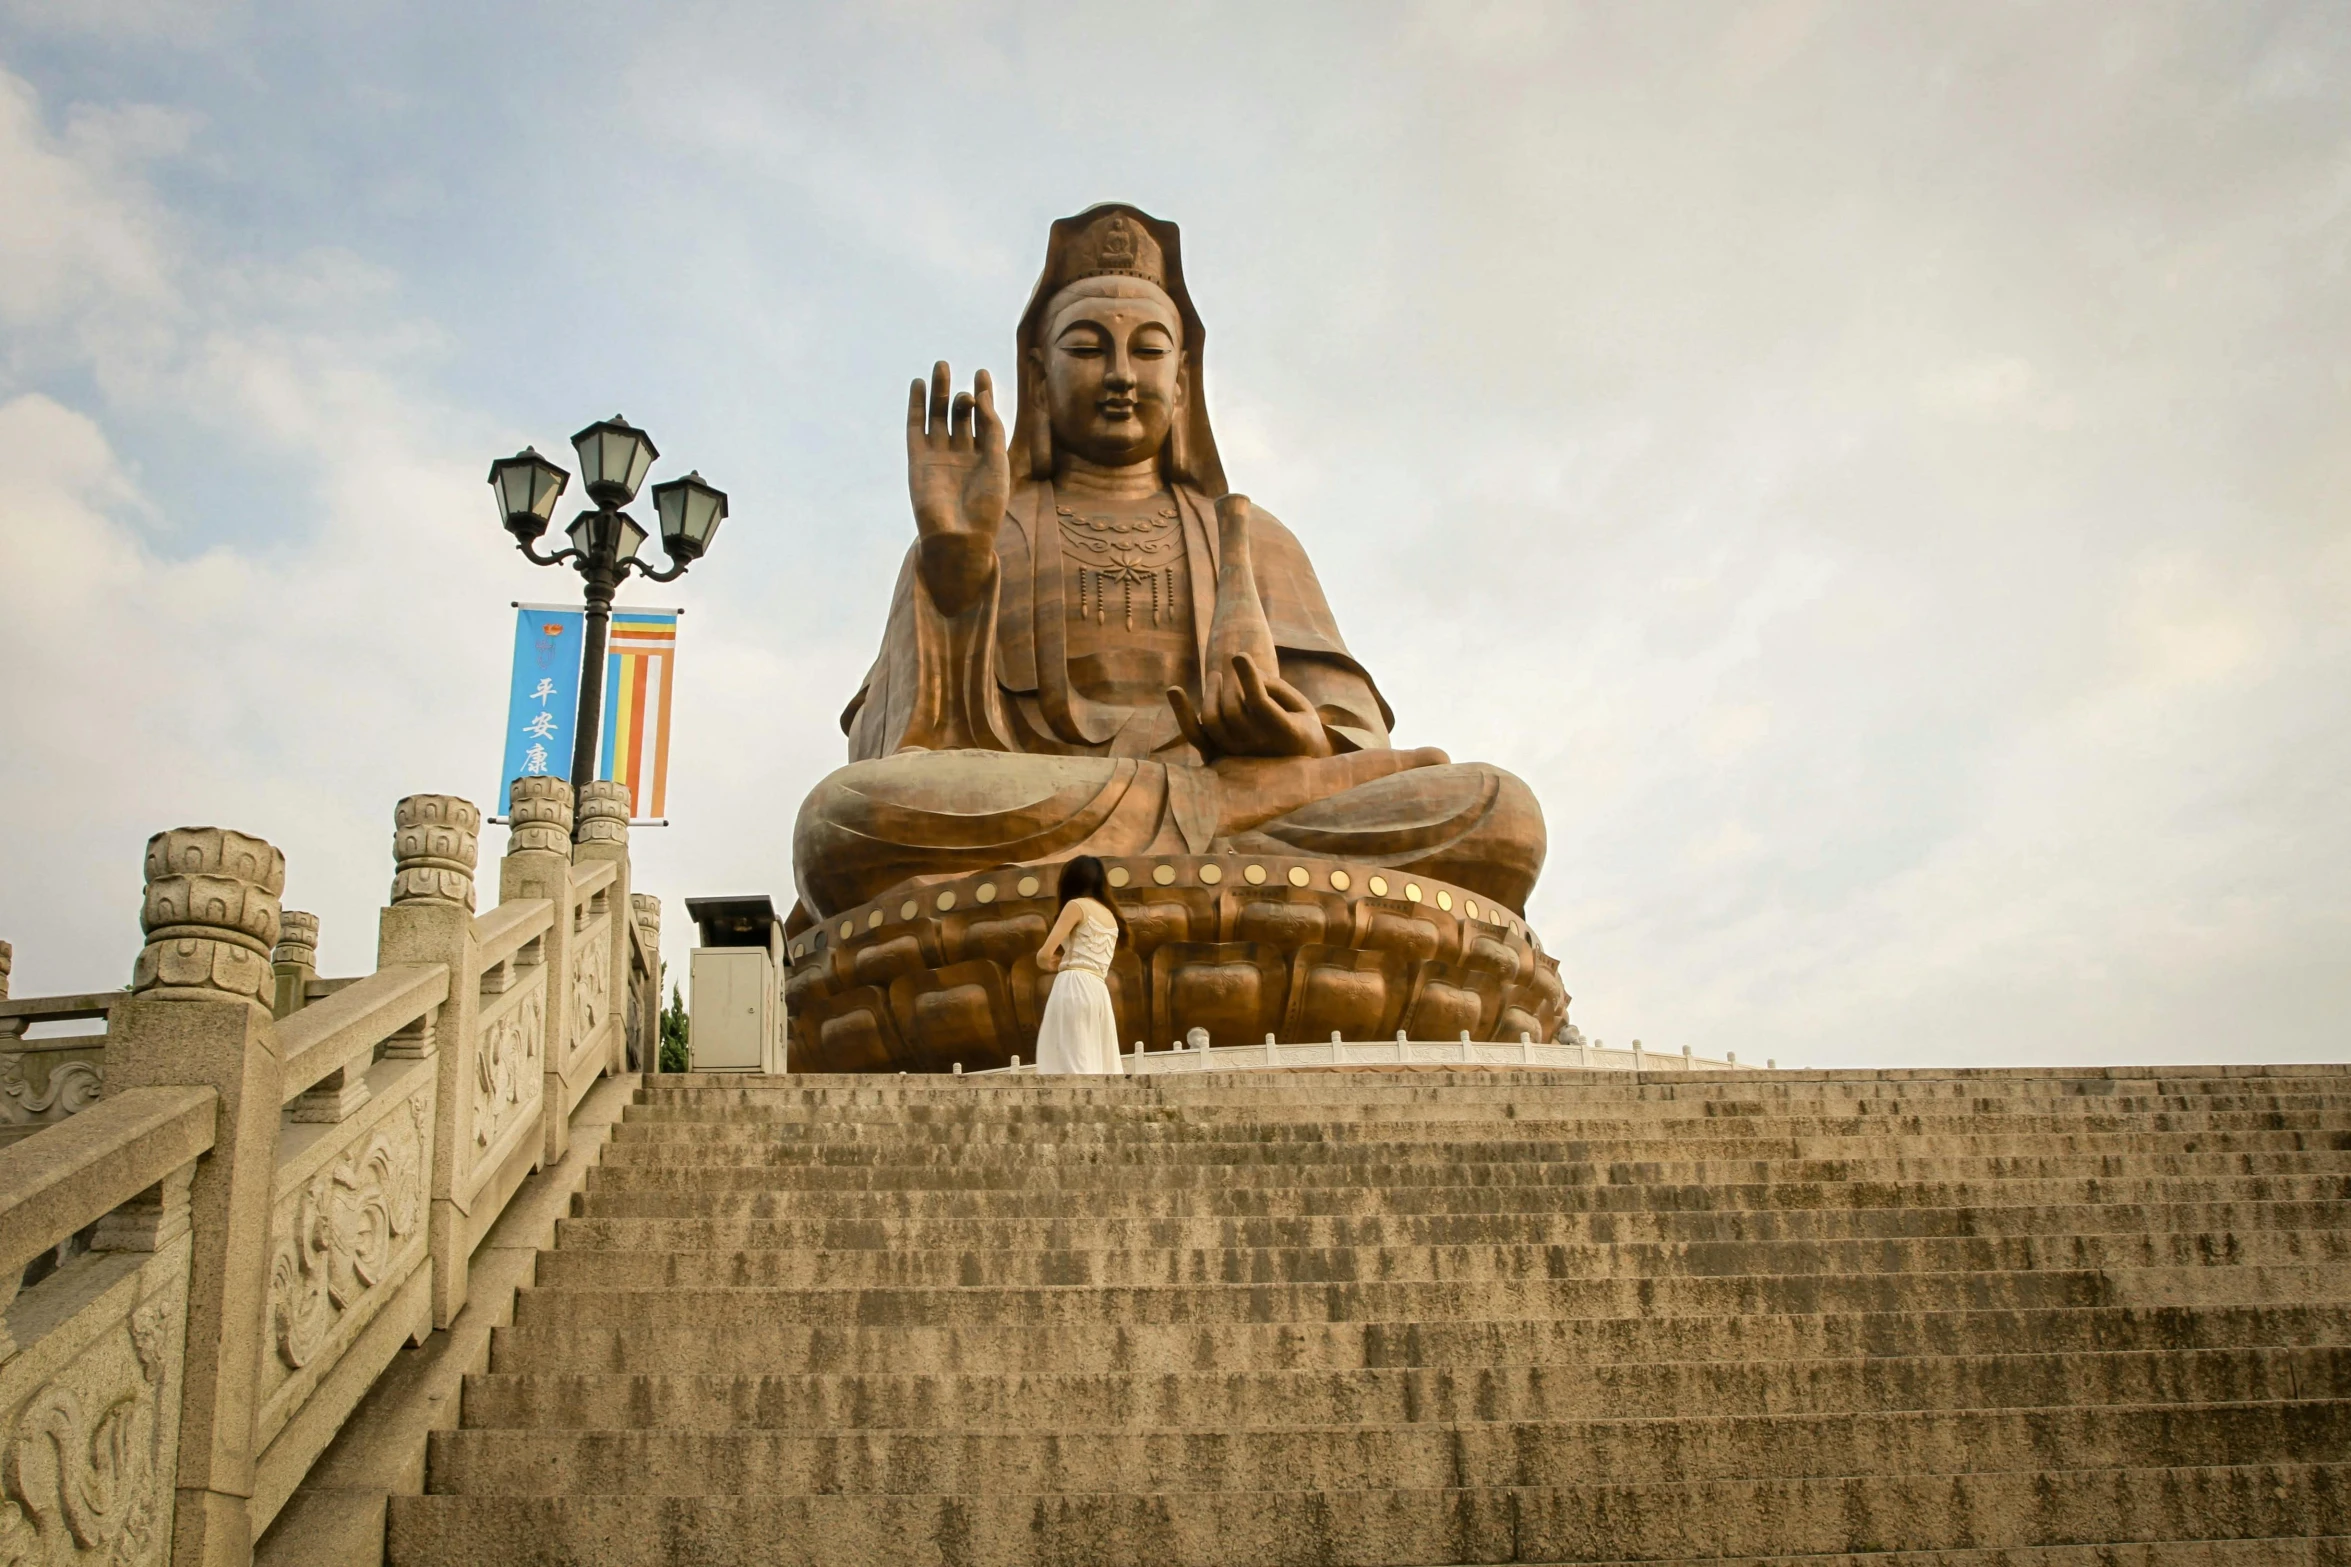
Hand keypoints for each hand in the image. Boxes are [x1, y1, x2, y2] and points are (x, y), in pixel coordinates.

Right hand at [907, 361, 1008, 545]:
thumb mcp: (997, 460)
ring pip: (938, 417)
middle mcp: (961, 454)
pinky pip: (916, 428)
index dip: (983, 395)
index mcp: (985, 456)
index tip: (982, 373)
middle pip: (960, 415)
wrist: (961, 535)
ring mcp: (939, 456)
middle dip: (959, 392)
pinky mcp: (919, 460)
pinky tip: (918, 385)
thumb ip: (991, 427)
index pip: (983, 418)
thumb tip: (981, 394)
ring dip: (939, 392)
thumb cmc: (986, 504)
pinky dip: (916, 407)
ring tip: (941, 366)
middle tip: (961, 370)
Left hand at [1168, 652, 1334, 760]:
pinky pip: (1195, 735)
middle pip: (1232, 708)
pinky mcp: (1218, 755)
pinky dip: (1182, 713)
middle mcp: (1257, 750)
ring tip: (1217, 676)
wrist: (1294, 769)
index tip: (1239, 655)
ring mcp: (1235, 755)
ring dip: (1211, 691)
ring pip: (1212, 719)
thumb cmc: (1300, 726)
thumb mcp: (1301, 706)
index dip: (1248, 677)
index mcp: (1285, 735)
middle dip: (1231, 681)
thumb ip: (1277, 688)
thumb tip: (1247, 674)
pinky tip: (1173, 690)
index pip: (1260, 703)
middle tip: (1234, 664)